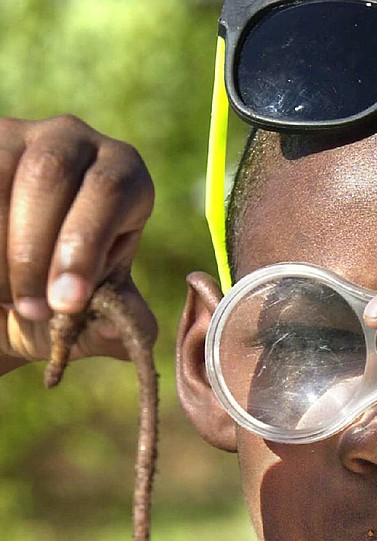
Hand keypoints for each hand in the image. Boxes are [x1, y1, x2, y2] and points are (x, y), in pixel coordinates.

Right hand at [0, 115, 155, 367]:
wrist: (5, 293)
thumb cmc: (61, 296)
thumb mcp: (91, 316)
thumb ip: (115, 322)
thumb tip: (116, 329)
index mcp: (123, 174)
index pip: (110, 191)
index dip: (84, 247)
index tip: (66, 303)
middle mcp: (73, 140)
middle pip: (49, 176)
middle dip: (34, 252)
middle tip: (32, 310)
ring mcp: (16, 134)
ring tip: (7, 299)